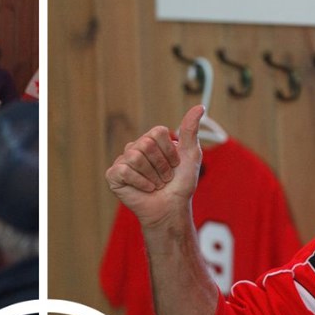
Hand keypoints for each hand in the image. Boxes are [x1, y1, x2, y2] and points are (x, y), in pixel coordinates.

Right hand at [106, 103, 203, 230]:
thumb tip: (200, 106)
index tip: (174, 165)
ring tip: (155, 185)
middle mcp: (135, 147)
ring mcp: (122, 161)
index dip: (170, 152)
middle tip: (164, 178)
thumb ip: (191, 129)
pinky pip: (125, 171)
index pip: (157, 132)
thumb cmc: (180, 184)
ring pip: (135, 157)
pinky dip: (140, 183)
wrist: (171, 208)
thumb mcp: (191, 154)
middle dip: (161, 165)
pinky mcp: (114, 175)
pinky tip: (145, 190)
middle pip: (146, 144)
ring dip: (152, 176)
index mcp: (151, 140)